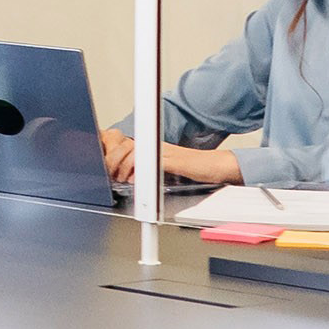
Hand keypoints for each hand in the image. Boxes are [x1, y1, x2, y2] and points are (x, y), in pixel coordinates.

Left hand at [101, 130, 247, 189]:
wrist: (215, 166)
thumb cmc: (194, 168)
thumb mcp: (166, 168)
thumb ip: (149, 170)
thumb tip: (132, 178)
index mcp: (156, 146)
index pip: (129, 146)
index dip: (117, 157)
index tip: (112, 171)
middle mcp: (159, 147)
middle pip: (128, 147)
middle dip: (116, 162)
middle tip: (114, 177)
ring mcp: (166, 153)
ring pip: (137, 153)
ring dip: (126, 167)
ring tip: (125, 180)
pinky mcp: (175, 162)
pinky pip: (154, 163)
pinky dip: (143, 172)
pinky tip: (138, 181)